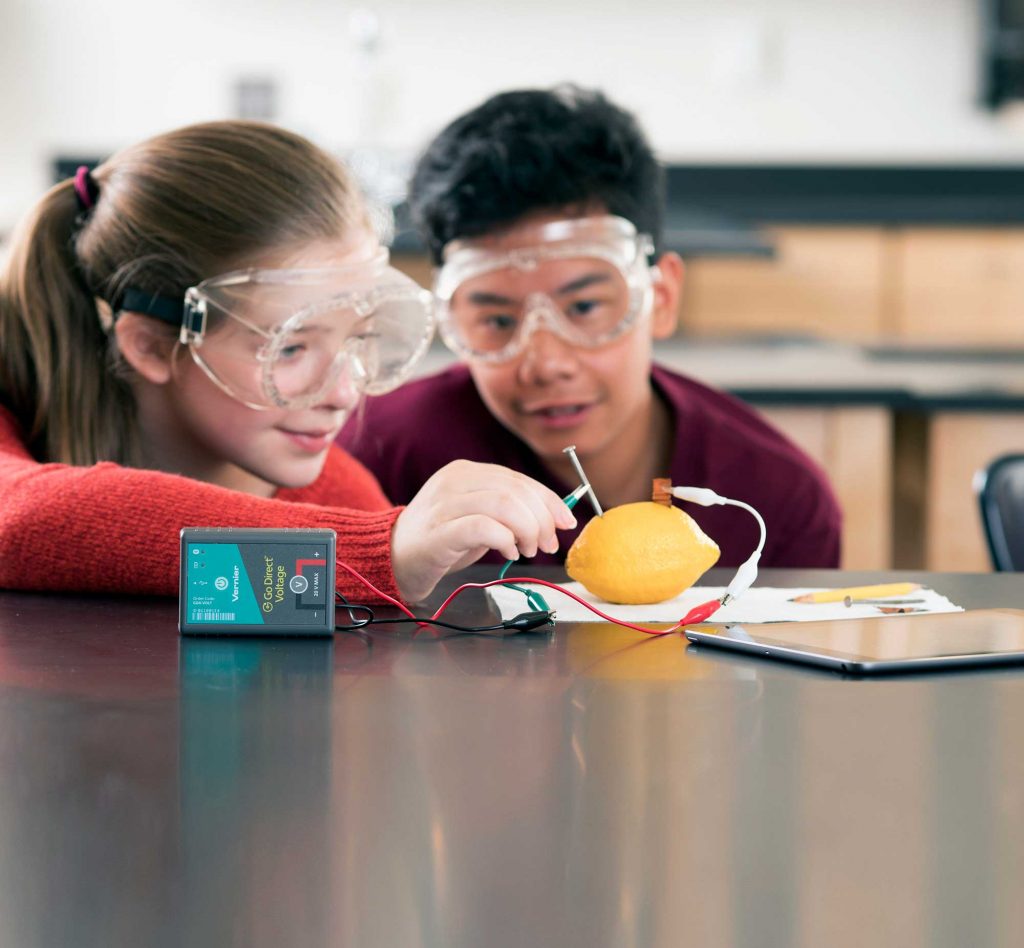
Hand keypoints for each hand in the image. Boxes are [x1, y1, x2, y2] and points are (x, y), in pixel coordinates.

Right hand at [390, 460, 576, 602]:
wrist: (393, 558)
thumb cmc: (441, 539)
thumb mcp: (478, 515)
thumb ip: (509, 509)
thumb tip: (555, 516)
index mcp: (466, 471)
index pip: (518, 479)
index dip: (548, 500)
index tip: (566, 522)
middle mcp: (454, 480)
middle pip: (515, 490)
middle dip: (542, 518)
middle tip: (548, 543)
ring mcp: (444, 504)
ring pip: (503, 504)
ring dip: (527, 530)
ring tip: (529, 550)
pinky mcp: (439, 531)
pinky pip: (484, 527)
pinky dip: (506, 540)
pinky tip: (509, 552)